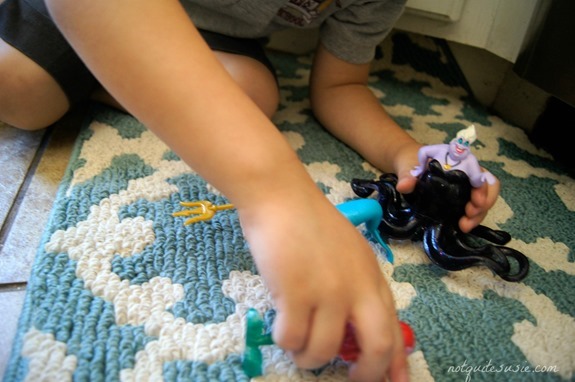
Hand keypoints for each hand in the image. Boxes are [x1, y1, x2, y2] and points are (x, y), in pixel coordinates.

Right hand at [238, 190, 408, 381]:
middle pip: (377, 347)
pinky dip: (286, 342)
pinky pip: (292, 338)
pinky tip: (282, 328)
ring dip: (310, 359)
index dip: (397, 363)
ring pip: (324, 351)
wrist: (281, 197)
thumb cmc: (311, 222)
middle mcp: (356, 287)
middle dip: (366, 374)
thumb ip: (357, 287)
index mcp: (372, 277)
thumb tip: (354, 328)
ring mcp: (327, 291)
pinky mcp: (295, 293)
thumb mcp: (349, 252)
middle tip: (351, 380)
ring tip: (300, 350)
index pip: (394, 328)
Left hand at [392, 143, 499, 232]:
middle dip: (483, 204)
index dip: (482, 187)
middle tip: (469, 216)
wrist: (408, 163)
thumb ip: (407, 175)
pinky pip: (474, 208)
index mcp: (459, 161)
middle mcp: (468, 173)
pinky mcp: (461, 198)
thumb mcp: (407, 167)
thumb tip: (404, 186)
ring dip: (478, 215)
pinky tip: (462, 226)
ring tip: (464, 226)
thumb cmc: (411, 161)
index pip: (479, 172)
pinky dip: (472, 218)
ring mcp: (466, 186)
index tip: (475, 201)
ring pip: (483, 200)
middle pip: (488, 187)